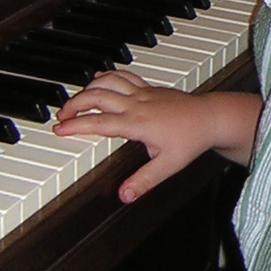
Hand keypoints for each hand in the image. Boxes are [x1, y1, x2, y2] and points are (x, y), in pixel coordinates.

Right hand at [53, 72, 212, 201]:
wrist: (210, 117)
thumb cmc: (191, 140)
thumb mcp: (168, 166)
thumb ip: (144, 180)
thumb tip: (124, 195)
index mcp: (137, 123)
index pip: (99, 123)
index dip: (76, 125)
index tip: (59, 129)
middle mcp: (136, 104)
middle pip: (96, 96)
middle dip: (73, 104)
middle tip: (60, 115)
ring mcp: (142, 93)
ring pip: (107, 81)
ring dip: (87, 88)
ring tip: (75, 100)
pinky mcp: (148, 87)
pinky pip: (122, 75)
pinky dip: (105, 76)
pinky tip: (97, 80)